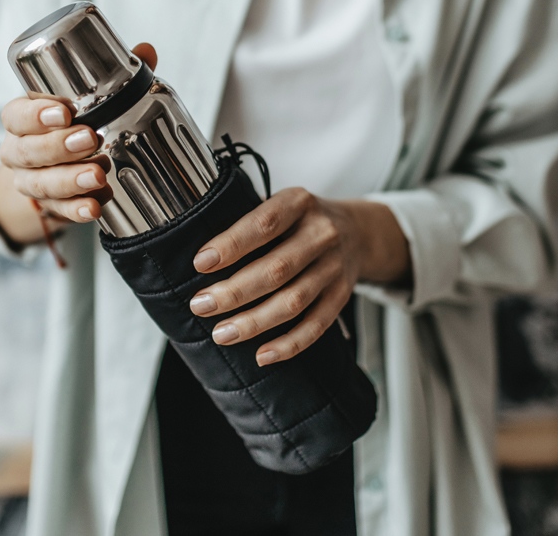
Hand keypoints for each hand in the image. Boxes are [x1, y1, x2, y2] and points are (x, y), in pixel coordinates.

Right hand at [0, 43, 156, 243]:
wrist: (55, 169)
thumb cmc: (73, 124)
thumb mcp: (87, 101)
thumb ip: (116, 77)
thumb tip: (146, 51)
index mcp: (22, 119)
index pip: (16, 115)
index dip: (35, 114)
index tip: (64, 112)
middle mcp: (19, 151)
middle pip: (28, 151)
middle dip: (58, 147)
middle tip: (89, 140)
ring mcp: (31, 181)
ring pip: (40, 184)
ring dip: (69, 180)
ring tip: (97, 176)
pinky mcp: (49, 206)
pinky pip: (58, 212)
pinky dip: (76, 211)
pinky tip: (94, 208)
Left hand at [187, 188, 368, 366]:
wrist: (358, 232)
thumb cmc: (300, 221)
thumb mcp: (281, 204)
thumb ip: (250, 223)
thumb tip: (202, 260)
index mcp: (299, 203)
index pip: (264, 223)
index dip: (232, 244)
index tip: (200, 263)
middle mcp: (322, 233)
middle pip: (277, 268)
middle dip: (234, 291)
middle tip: (200, 305)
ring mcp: (335, 267)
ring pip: (294, 301)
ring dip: (254, 321)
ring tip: (222, 334)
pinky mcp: (342, 295)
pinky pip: (317, 325)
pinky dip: (289, 344)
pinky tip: (262, 355)